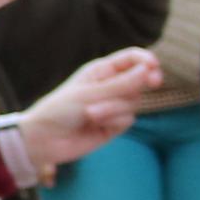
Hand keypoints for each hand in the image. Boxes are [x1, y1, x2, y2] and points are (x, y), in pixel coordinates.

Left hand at [12, 49, 160, 171]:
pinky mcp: (114, 125)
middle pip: (140, 80)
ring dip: (115, 108)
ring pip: (134, 102)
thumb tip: (149, 70)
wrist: (45, 140)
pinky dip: (113, 121)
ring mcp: (113, 106)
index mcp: (101, 71)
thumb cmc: (60, 110)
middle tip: (154, 82)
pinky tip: (95, 126)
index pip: (131, 59)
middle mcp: (110, 86)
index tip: (154, 67)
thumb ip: (121, 84)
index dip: (146, 60)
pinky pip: (127, 119)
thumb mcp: (90, 94)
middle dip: (145, 80)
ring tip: (90, 114)